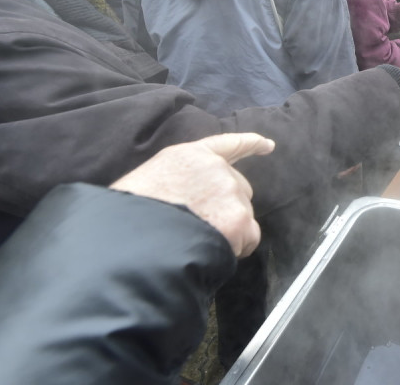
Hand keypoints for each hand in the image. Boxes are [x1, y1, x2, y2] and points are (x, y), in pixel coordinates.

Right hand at [110, 133, 273, 256]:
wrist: (133, 236)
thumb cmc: (131, 212)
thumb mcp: (148, 182)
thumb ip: (177, 183)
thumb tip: (187, 202)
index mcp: (190, 156)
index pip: (227, 145)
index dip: (250, 144)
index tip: (268, 145)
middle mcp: (216, 169)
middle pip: (239, 188)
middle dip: (229, 207)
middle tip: (204, 226)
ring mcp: (229, 192)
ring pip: (243, 215)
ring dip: (230, 230)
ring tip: (200, 242)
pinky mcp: (239, 219)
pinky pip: (249, 238)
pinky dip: (238, 248)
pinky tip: (218, 254)